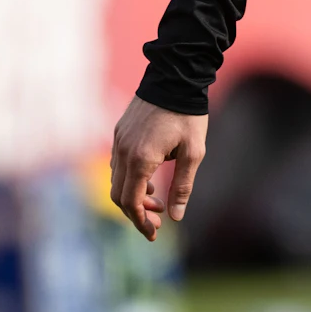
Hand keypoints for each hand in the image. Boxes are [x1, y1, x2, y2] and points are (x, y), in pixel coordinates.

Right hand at [110, 95, 207, 240]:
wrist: (175, 77)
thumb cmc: (188, 115)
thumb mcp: (193, 152)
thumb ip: (182, 185)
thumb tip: (176, 216)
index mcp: (140, 159)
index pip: (130, 202)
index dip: (140, 222)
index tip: (154, 234)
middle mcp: (123, 152)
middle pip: (119, 195)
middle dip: (136, 213)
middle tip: (157, 222)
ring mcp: (118, 141)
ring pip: (117, 180)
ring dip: (134, 196)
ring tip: (157, 202)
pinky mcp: (119, 132)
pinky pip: (118, 164)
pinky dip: (130, 179)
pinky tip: (149, 181)